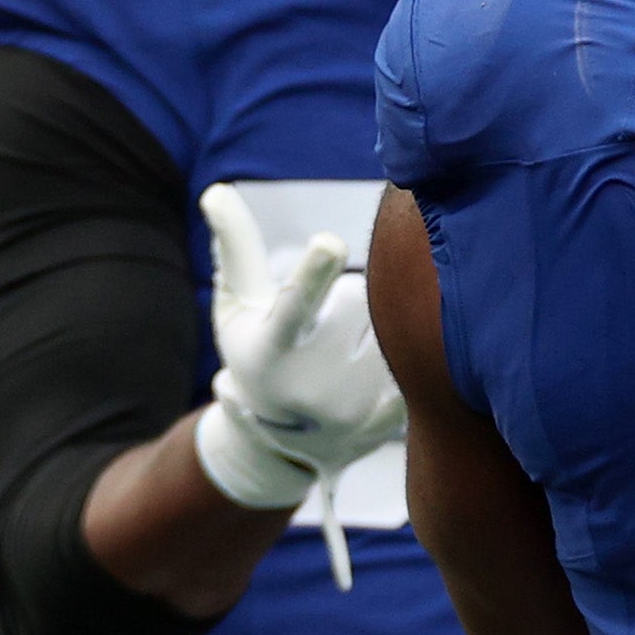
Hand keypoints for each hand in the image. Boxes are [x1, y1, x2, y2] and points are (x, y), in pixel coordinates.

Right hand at [194, 183, 407, 512]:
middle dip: (350, 304)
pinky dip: (405, 356)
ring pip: (392, 323)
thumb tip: (216, 190)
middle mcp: (312, 379)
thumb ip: (236, 249)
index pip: (294, 302)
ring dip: (381, 328)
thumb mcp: (238, 309)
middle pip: (360, 298)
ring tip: (347, 361)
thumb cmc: (260, 353)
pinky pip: (418, 354)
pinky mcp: (393, 416)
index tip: (331, 242)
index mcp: (270, 346)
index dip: (313, 273)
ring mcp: (355, 403)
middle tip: (327, 335)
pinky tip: (372, 381)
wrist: (289, 444)